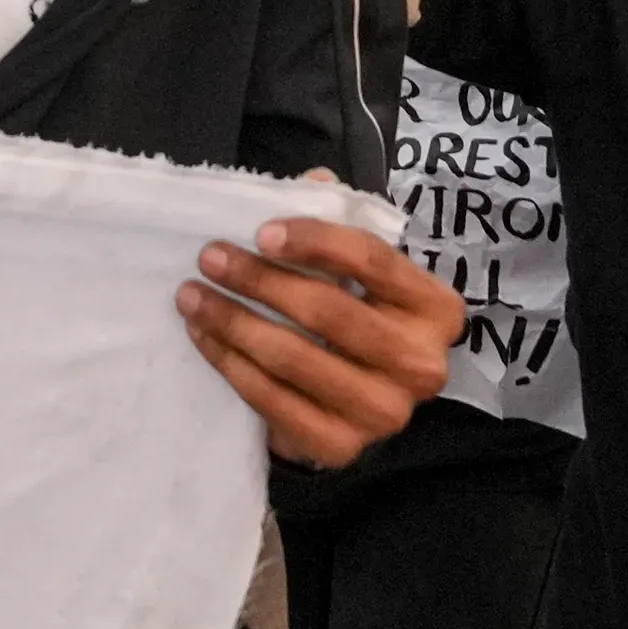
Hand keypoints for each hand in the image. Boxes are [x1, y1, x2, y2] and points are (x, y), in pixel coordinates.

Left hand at [180, 210, 463, 466]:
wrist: (353, 402)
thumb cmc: (357, 317)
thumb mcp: (358, 269)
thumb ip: (340, 222)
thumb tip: (312, 182)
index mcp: (436, 308)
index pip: (373, 260)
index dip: (314, 241)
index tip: (260, 231)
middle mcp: (421, 365)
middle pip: (329, 310)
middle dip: (260, 281)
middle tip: (209, 258)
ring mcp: (384, 412)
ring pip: (294, 357)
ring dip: (233, 321)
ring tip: (191, 296)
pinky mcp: (341, 446)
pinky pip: (273, 400)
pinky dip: (231, 364)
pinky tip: (204, 337)